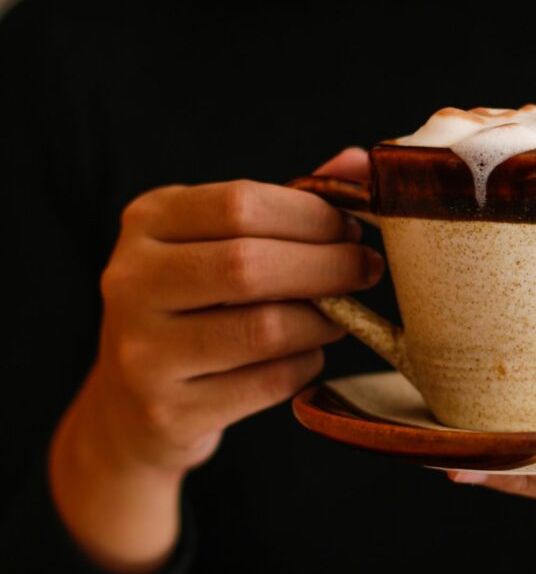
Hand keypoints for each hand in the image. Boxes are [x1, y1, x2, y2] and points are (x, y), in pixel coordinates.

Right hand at [48, 147, 378, 573]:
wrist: (131, 404)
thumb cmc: (199, 302)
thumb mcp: (224, 238)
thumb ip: (290, 201)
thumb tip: (361, 161)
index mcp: (147, 221)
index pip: (239, 204)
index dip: (311, 216)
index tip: (352, 227)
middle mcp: (130, 281)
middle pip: (249, 266)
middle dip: (327, 266)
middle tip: (366, 268)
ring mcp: (142, 352)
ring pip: (265, 329)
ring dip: (322, 320)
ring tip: (338, 314)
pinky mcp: (168, 412)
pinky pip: (269, 382)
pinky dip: (305, 365)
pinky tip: (305, 354)